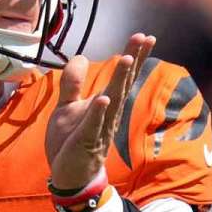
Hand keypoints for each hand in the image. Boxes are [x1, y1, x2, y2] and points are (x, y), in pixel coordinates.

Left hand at [45, 33, 155, 190]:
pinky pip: (93, 126)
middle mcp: (107, 114)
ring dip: (119, 80)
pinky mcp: (86, 142)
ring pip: (112, 102)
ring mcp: (99, 128)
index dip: (132, 57)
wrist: (69, 175)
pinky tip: (104, 98)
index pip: (120, 77)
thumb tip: (83, 57)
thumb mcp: (67, 107)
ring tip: (127, 59)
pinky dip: (98, 112)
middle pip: (122, 84)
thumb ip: (73, 83)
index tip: (144, 36)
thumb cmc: (71, 140)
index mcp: (103, 104)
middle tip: (145, 38)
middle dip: (132, 61)